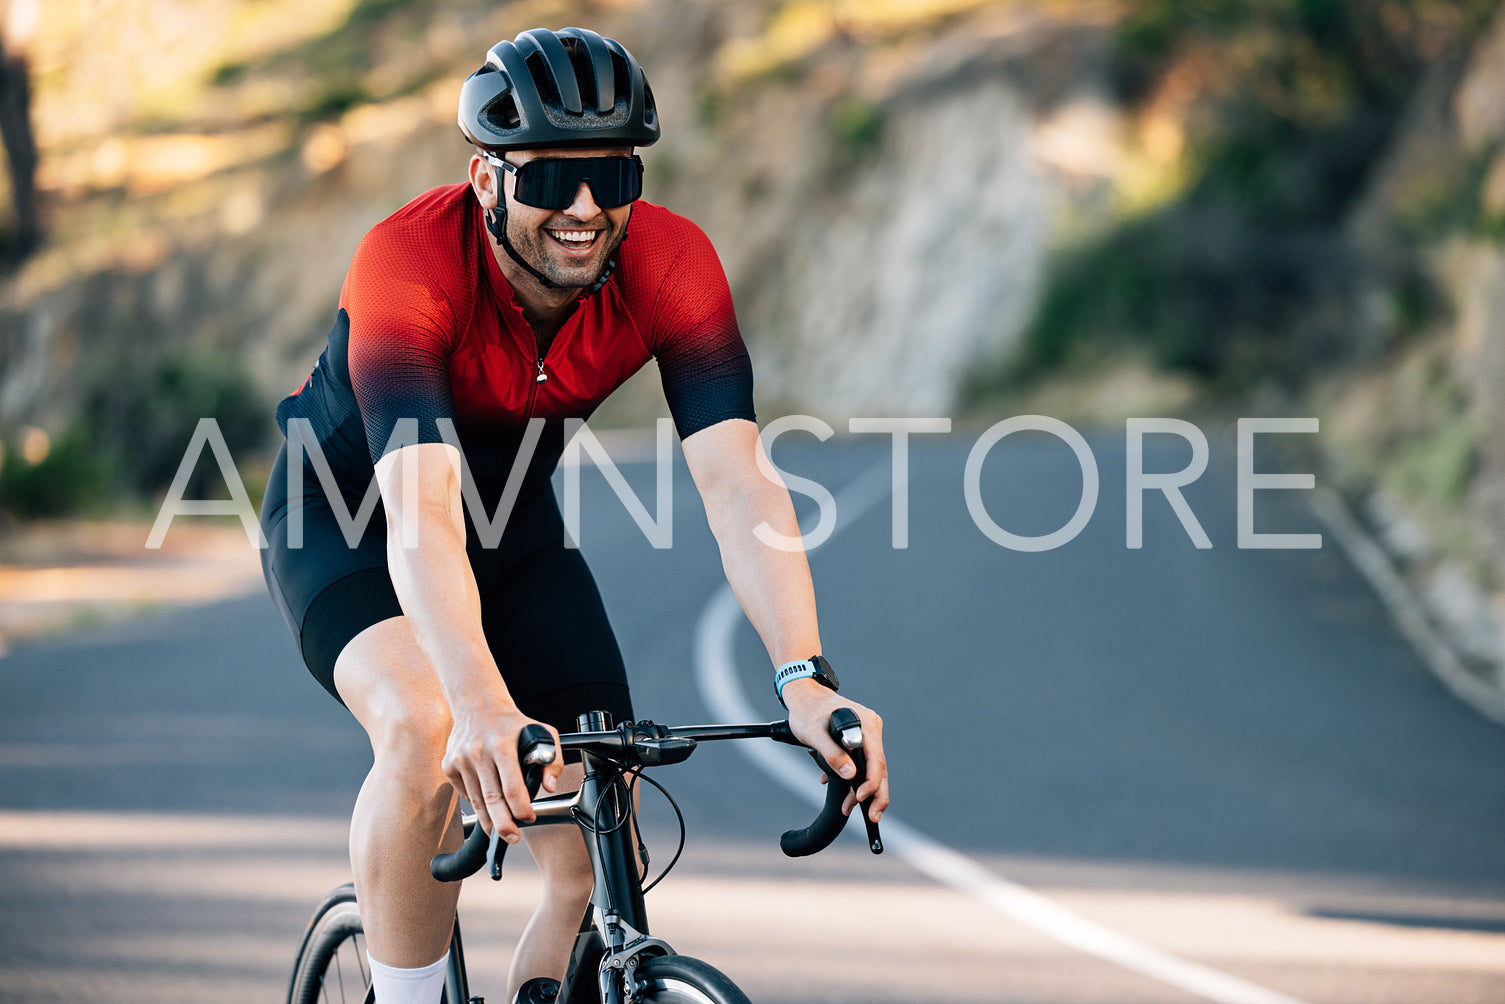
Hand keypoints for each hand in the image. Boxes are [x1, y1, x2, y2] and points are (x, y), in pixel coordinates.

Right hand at [441, 700, 562, 843]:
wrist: (478, 706)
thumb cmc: (513, 724)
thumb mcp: (543, 732)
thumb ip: (553, 760)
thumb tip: (549, 786)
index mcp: (502, 745)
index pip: (512, 788)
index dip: (522, 809)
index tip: (529, 818)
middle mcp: (478, 753)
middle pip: (492, 800)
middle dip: (504, 826)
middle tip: (513, 838)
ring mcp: (460, 760)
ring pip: (476, 801)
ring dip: (489, 820)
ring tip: (500, 830)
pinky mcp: (448, 765)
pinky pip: (465, 793)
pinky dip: (476, 802)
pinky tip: (486, 803)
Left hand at [783, 678, 888, 822]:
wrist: (805, 697)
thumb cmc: (807, 711)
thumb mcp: (813, 733)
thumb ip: (831, 753)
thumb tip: (850, 775)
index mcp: (866, 724)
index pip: (876, 759)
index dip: (871, 783)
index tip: (861, 799)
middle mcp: (872, 728)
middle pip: (879, 767)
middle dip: (875, 795)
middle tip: (872, 817)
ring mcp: (868, 734)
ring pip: (872, 768)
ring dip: (863, 790)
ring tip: (850, 807)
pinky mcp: (861, 739)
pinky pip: (863, 763)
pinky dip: (854, 778)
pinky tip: (842, 789)